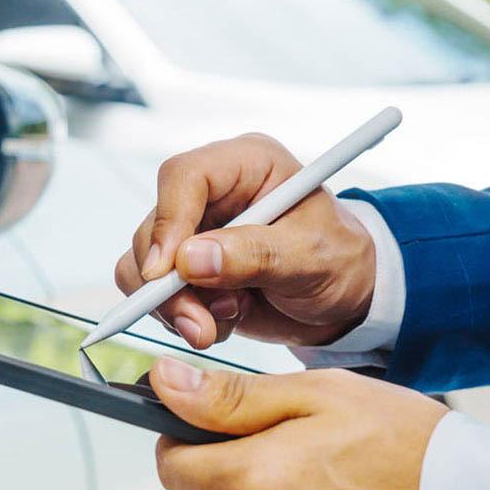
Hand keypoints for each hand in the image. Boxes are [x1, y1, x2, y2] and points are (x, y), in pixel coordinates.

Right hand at [114, 133, 375, 348]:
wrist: (344, 299)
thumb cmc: (339, 261)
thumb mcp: (311, 257)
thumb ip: (254, 255)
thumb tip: (188, 260)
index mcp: (247, 165)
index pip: (184, 177)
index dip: (168, 222)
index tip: (168, 272)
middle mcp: (212, 193)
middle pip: (155, 227)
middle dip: (170, 286)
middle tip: (200, 325)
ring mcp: (195, 232)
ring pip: (145, 266)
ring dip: (177, 307)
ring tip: (226, 321)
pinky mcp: (186, 269)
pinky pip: (154, 294)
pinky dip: (181, 318)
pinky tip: (223, 322)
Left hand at [149, 358, 447, 489]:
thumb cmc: (411, 451)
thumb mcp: (321, 396)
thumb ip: (232, 397)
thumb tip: (166, 384)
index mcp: (250, 483)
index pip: (172, 466)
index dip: (190, 438)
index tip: (220, 426)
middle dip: (255, 470)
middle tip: (319, 449)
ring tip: (351, 487)